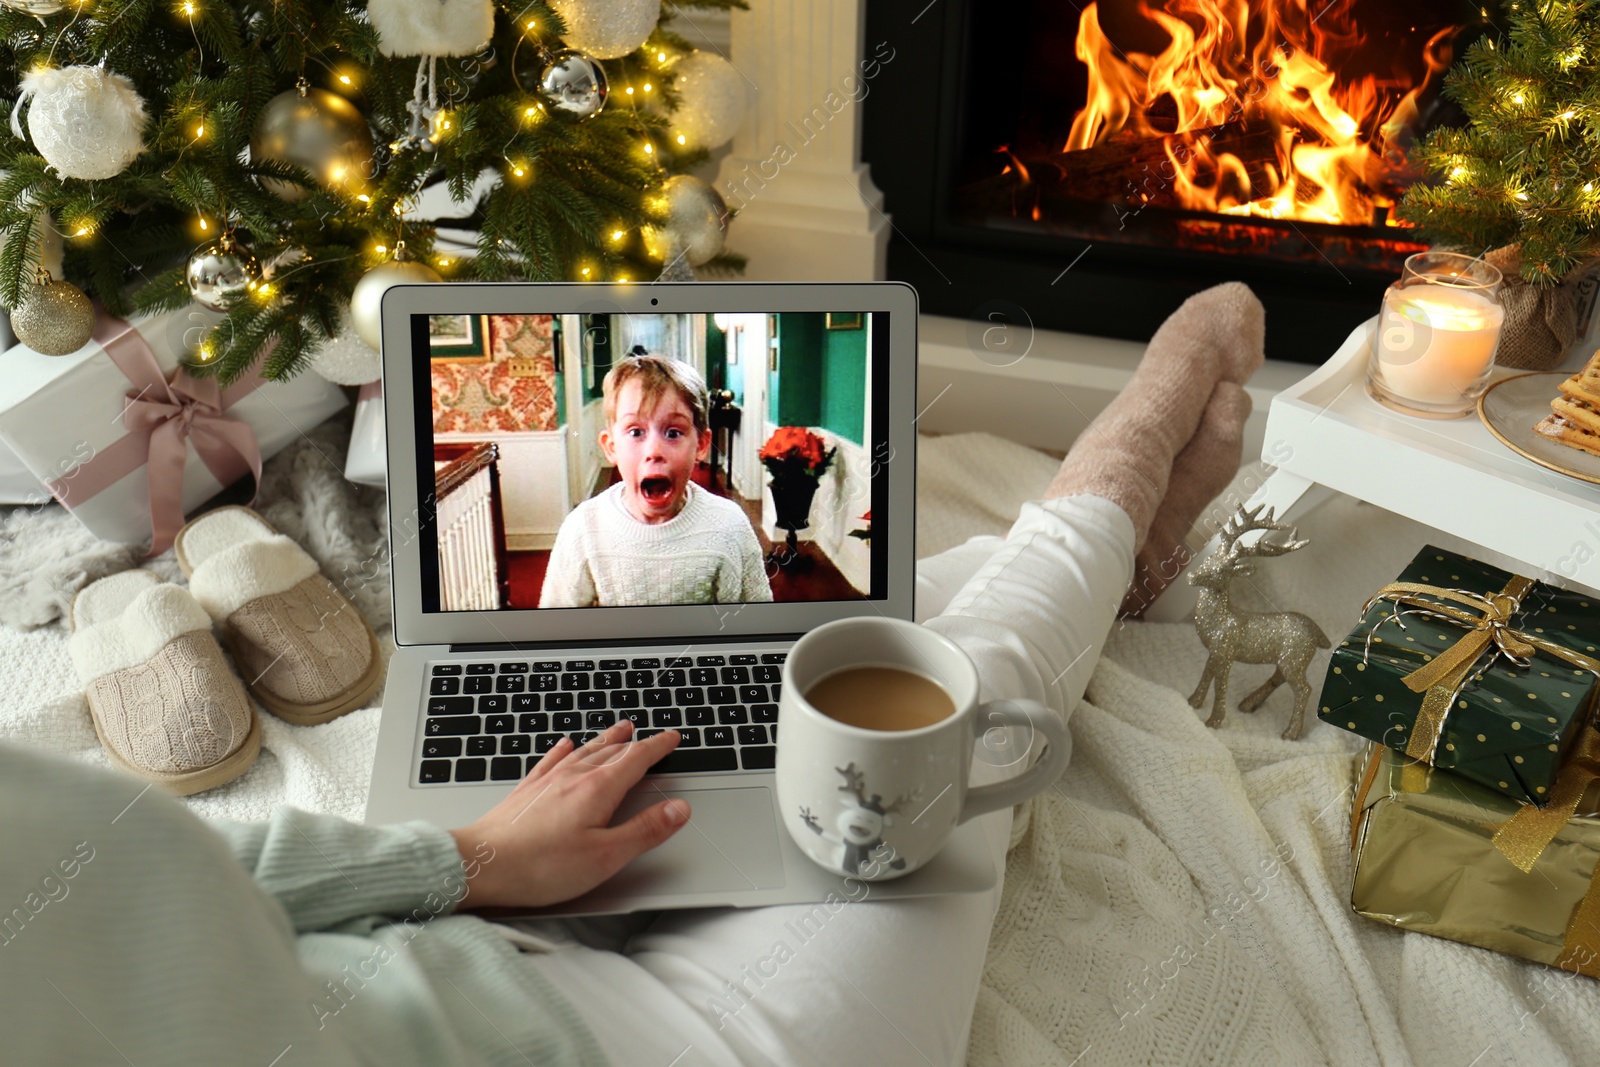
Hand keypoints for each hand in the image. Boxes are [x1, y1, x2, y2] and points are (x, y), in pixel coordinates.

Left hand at [448, 720, 690, 909]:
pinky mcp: (525, 792)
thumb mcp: (606, 856)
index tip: (672, 738)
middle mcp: (572, 777)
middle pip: (610, 751)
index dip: (657, 747)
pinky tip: (564, 745)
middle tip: (647, 733)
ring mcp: (546, 782)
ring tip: (617, 731)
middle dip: (633, 741)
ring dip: (604, 739)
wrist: (481, 864)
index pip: (636, 759)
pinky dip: (563, 750)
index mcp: (597, 790)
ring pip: (583, 751)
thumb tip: (678, 810)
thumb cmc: (540, 866)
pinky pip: (550, 760)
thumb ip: (644, 831)